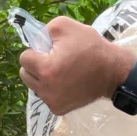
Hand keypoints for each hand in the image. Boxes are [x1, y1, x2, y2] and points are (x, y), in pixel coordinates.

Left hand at [19, 16, 134, 114]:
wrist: (112, 72)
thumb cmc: (90, 47)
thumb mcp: (65, 26)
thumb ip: (44, 31)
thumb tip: (34, 41)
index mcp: (45, 69)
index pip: (24, 58)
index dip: (36, 51)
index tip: (50, 50)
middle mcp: (45, 90)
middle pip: (25, 75)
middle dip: (35, 65)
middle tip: (54, 60)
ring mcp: (52, 102)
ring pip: (34, 86)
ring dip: (41, 78)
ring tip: (60, 72)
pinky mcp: (59, 110)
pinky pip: (46, 97)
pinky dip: (51, 89)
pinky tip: (65, 83)